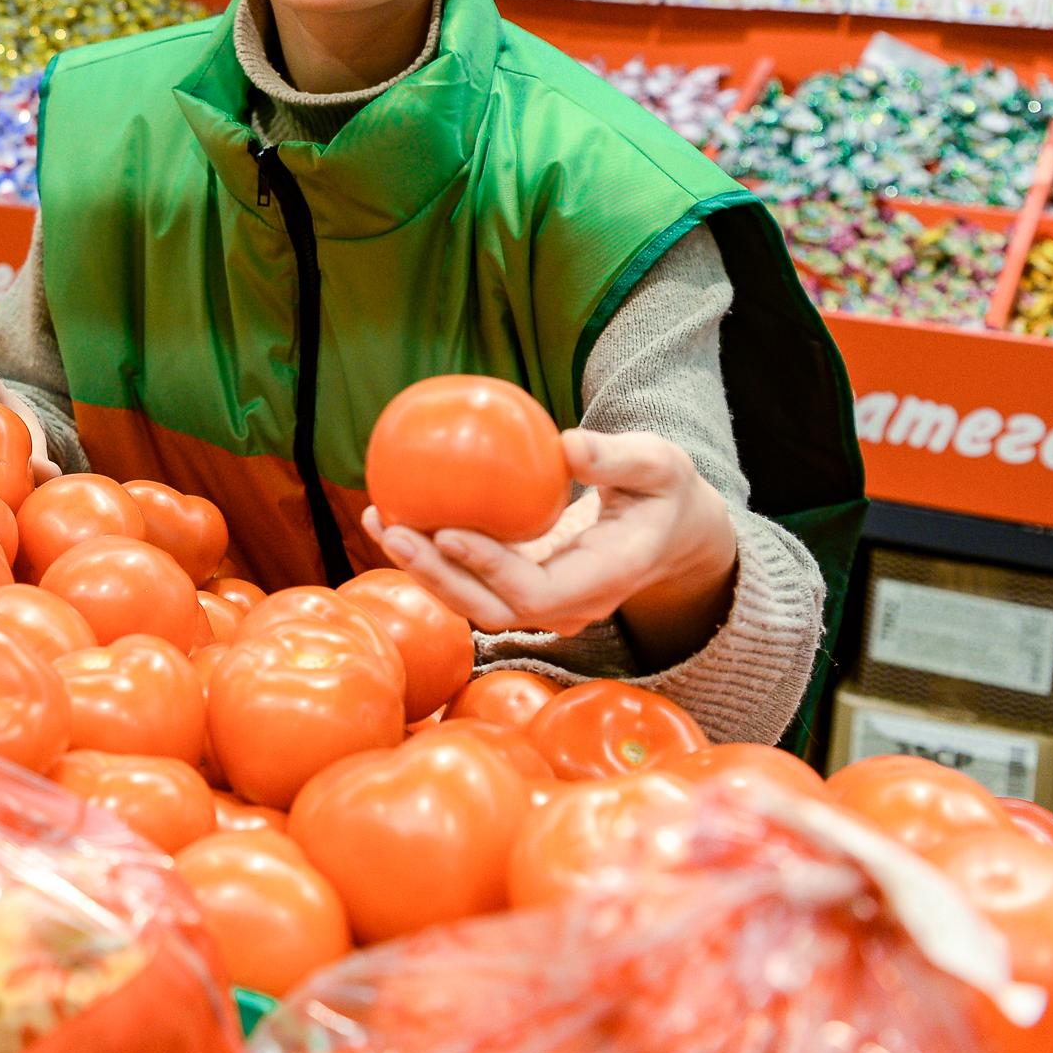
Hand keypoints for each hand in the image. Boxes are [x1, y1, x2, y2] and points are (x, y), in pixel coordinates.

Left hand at [360, 428, 737, 655]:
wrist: (675, 537)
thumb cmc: (666, 493)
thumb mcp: (661, 465)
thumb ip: (620, 459)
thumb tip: (566, 443)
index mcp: (605, 579)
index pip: (537, 592)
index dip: (488, 570)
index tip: (447, 531)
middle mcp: (571, 606)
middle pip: (491, 609)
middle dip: (437, 576)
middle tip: (392, 528)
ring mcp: (546, 606)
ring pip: (473, 602)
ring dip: (421, 568)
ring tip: (377, 520)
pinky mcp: (523, 592)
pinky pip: (471, 582)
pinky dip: (430, 557)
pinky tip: (393, 516)